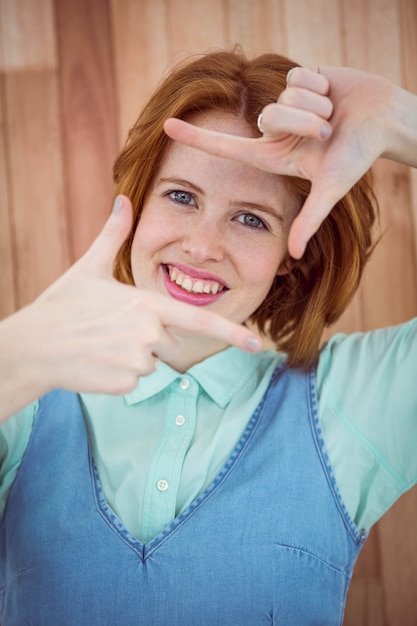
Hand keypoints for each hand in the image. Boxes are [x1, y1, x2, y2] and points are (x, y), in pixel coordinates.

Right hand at [1, 196, 260, 408]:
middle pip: (168, 342)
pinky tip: (96, 362)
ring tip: (101, 344)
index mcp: (145, 304)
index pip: (199, 321)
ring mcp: (137, 362)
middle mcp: (148, 334)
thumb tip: (123, 199)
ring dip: (132, 357)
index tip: (258, 345)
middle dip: (148, 339)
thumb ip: (113, 235)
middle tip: (110, 330)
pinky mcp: (125, 384)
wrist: (33, 347)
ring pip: (151, 363)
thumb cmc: (62, 305)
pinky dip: (120, 374)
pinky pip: (135, 380)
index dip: (232, 334)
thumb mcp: (89, 268)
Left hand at [164, 66, 400, 257]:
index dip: (196, 138)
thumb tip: (295, 256)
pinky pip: (298, 76)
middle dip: (305, 123)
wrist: (383, 120)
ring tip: (334, 115)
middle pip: (269, 117)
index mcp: (272, 155)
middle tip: (328, 133)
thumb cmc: (358, 155)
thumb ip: (310, 219)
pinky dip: (321, 85)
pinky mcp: (298, 78)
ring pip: (284, 97)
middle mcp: (274, 130)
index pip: (226, 146)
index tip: (166, 127)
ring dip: (317, 106)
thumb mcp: (331, 188)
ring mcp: (284, 104)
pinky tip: (333, 95)